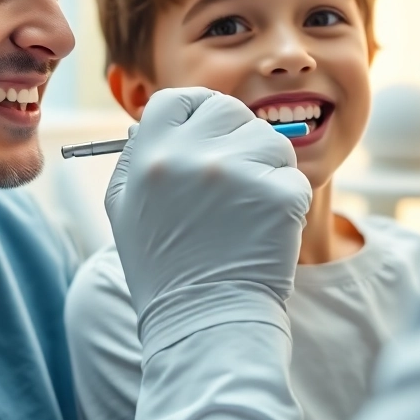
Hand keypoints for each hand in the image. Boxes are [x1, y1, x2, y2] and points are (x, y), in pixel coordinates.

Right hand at [105, 87, 311, 319]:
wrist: (204, 321)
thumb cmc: (164, 267)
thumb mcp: (125, 207)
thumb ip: (138, 155)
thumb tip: (160, 119)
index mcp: (151, 155)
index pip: (179, 98)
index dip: (196, 112)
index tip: (207, 133)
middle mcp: (192, 156)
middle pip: (228, 110)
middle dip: (236, 137)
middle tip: (234, 177)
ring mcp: (239, 174)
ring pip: (270, 140)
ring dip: (266, 167)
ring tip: (248, 210)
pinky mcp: (280, 195)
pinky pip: (294, 176)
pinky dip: (286, 200)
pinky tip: (265, 229)